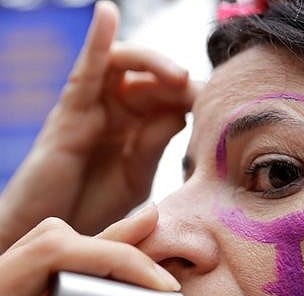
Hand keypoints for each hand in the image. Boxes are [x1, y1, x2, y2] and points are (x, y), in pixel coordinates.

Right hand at [0, 1, 200, 250]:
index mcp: (138, 127)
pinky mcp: (68, 113)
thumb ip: (153, 145)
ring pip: (123, 65)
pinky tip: (107, 13)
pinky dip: (96, 41)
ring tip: (177, 75)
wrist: (58, 240)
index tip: (220, 107)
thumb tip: (180, 113)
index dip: (195, 96)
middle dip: (180, 82)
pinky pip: (84, 72)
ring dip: (152, 62)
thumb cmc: (93, 209)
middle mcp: (116, 110)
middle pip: (153, 78)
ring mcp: (93, 108)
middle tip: (202, 95)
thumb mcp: (135, 177)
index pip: (171, 97)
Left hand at [0, 205, 178, 295]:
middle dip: (115, 258)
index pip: (51, 252)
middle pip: (55, 245)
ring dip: (110, 265)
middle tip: (161, 283)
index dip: (113, 259)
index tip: (158, 289)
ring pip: (58, 257)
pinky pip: (56, 282)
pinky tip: (127, 288)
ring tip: (152, 264)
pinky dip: (97, 284)